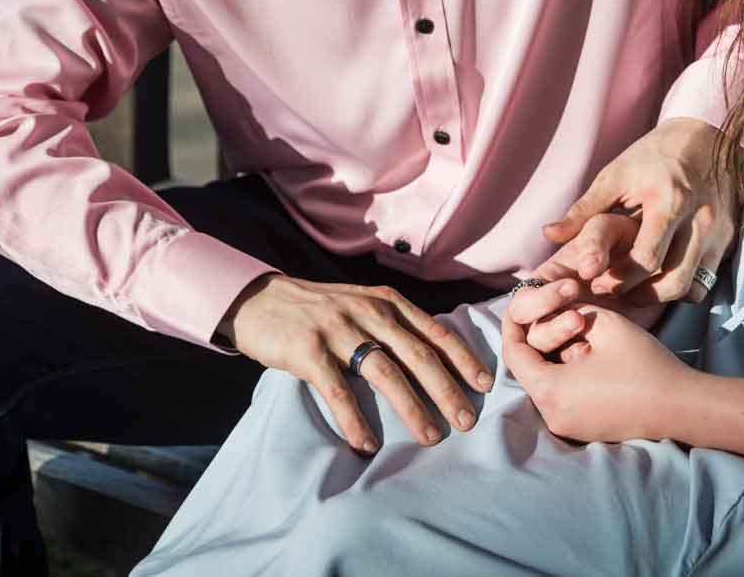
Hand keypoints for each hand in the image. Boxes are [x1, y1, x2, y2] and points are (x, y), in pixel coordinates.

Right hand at [219, 274, 493, 453]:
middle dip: (447, 390)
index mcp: (386, 302)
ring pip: (385, 371)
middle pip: (418, 354)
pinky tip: (367, 443)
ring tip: (431, 436)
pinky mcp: (308, 350)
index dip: (462, 358)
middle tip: (466, 421)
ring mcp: (338, 329)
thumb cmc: (317, 308)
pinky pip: (338, 389)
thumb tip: (435, 356)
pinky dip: (354, 418)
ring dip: (412, 407)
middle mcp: (368, 312)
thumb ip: (393, 323)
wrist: (259, 299)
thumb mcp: (361, 304)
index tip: (484, 385)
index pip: (434, 331)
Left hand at [502, 303, 691, 443]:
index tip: (524, 306)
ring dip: (557, 359)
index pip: (514, 354)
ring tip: (585, 341)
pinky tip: (594, 362)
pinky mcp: (583, 430)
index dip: (514, 325)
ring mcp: (567, 427)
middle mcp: (552, 415)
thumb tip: (552, 309)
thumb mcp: (603, 323)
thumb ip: (568, 310)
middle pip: (529, 369)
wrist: (680, 407)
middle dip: (541, 340)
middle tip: (561, 319)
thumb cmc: (643, 363)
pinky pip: (562, 397)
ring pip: (546, 383)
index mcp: (550, 390)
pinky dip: (568, 376)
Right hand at [513, 214, 663, 351]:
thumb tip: (574, 259)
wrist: (663, 266)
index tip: (571, 288)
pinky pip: (576, 365)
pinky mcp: (593, 349)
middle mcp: (552, 312)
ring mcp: (571, 334)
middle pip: (529, 334)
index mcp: (546, 284)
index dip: (539, 300)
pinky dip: (583, 360)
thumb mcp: (610, 231)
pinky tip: (602, 353)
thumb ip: (592, 239)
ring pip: (548, 355)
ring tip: (589, 340)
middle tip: (579, 319)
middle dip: (551, 328)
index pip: (521, 304)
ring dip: (564, 344)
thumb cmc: (631, 240)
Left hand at [541, 116, 734, 303]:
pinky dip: (683, 287)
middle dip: (640, 294)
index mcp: (667, 201)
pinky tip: (660, 278)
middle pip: (672, 280)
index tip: (598, 281)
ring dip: (661, 295)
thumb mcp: (615, 176)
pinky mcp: (727, 237)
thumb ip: (583, 210)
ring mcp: (717, 230)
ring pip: (692, 285)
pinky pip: (706, 278)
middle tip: (614, 291)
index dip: (619, 279)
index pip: (646, 259)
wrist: (704, 136)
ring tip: (635, 290)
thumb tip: (548, 235)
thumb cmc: (652, 155)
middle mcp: (698, 218)